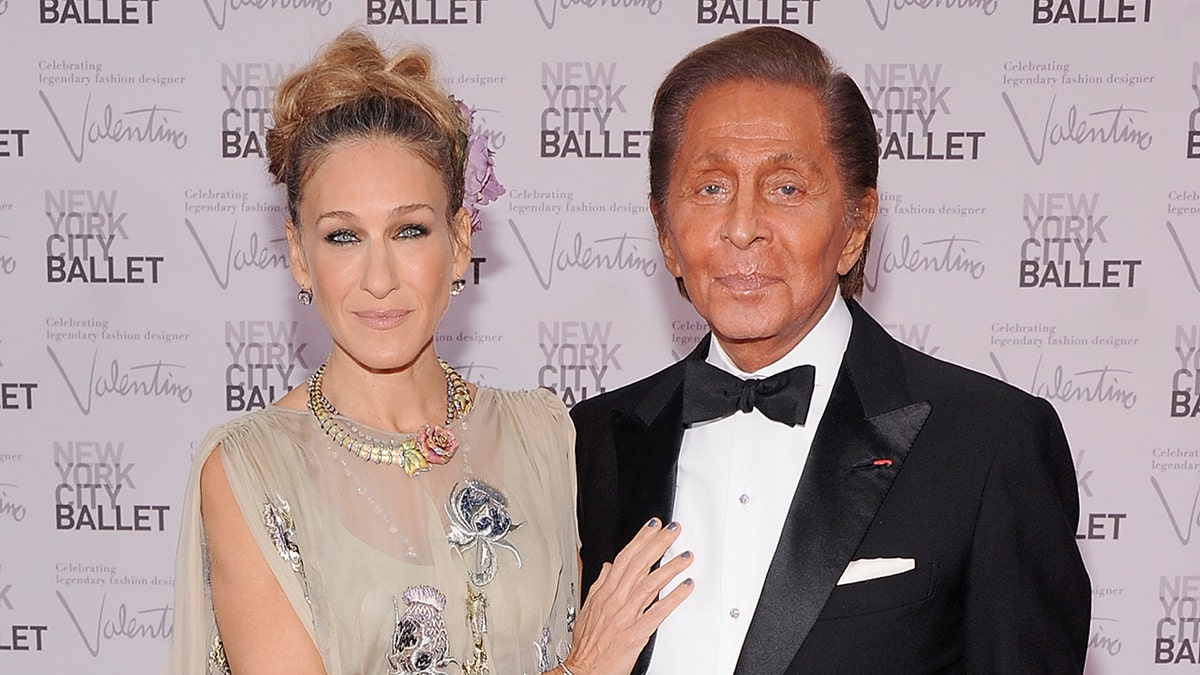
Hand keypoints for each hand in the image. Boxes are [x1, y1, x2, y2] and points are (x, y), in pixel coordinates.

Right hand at [563, 518, 694, 674]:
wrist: (584, 670)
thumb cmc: (586, 644)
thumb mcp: (588, 609)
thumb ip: (600, 585)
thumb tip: (608, 567)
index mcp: (604, 593)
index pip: (624, 558)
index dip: (640, 540)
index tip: (652, 526)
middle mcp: (615, 600)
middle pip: (639, 565)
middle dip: (657, 544)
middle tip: (673, 530)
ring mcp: (626, 616)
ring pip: (650, 584)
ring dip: (670, 567)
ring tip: (686, 555)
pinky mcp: (636, 633)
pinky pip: (658, 611)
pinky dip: (674, 598)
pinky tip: (686, 586)